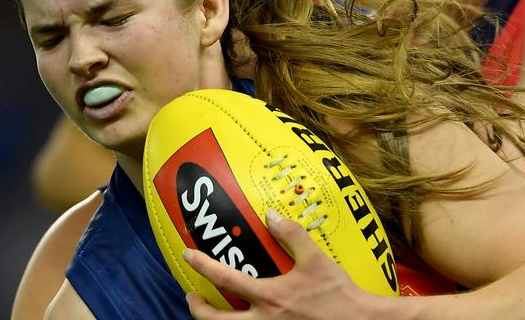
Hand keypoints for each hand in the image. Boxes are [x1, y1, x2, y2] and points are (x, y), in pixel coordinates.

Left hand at [183, 209, 376, 318]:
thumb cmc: (337, 294)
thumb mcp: (315, 259)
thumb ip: (291, 234)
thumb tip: (271, 214)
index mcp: (268, 297)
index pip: (225, 279)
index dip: (202, 265)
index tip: (188, 255)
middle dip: (197, 309)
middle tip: (191, 296)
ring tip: (212, 312)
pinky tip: (245, 318)